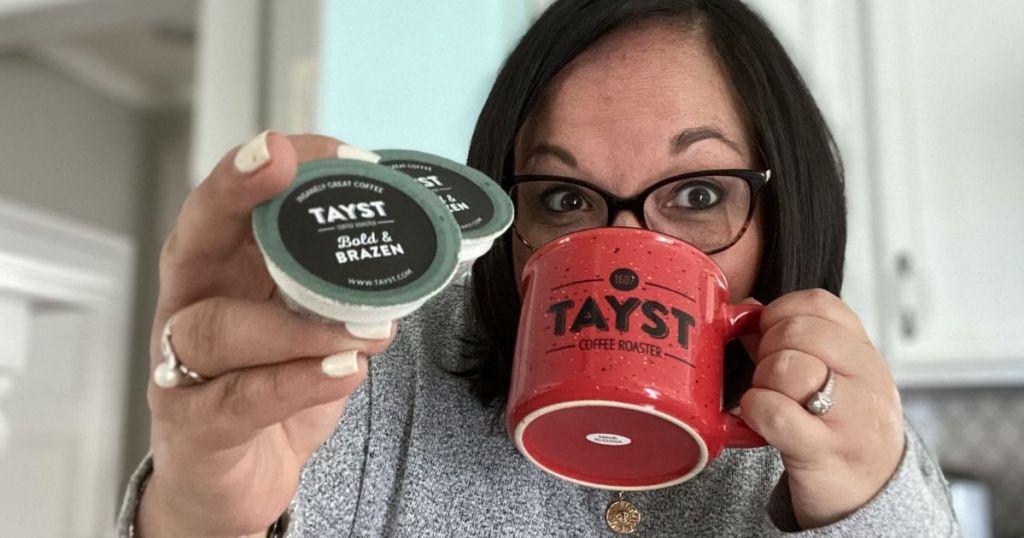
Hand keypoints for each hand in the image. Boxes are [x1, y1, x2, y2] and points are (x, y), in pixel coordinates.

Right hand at [138, 133, 395, 536]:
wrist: (234, 478)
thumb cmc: (272, 387)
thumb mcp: (310, 326)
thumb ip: (344, 290)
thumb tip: (418, 252)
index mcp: (224, 271)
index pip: (236, 203)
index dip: (274, 168)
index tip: (335, 150)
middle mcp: (193, 306)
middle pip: (196, 237)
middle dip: (235, 192)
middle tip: (281, 162)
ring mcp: (181, 368)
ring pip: (220, 328)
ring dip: (299, 322)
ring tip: (366, 330)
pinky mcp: (197, 427)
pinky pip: (240, 400)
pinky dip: (296, 383)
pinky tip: (343, 374)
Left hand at [740, 289, 904, 529]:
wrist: (873, 496)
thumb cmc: (841, 430)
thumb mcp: (833, 377)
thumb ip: (791, 342)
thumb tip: (743, 312)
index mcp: (864, 353)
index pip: (818, 303)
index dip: (780, 313)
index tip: (770, 336)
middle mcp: (865, 379)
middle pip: (797, 331)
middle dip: (768, 348)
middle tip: (769, 375)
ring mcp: (850, 416)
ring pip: (787, 367)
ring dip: (762, 382)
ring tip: (772, 400)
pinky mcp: (825, 451)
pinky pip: (775, 411)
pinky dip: (755, 411)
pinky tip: (761, 419)